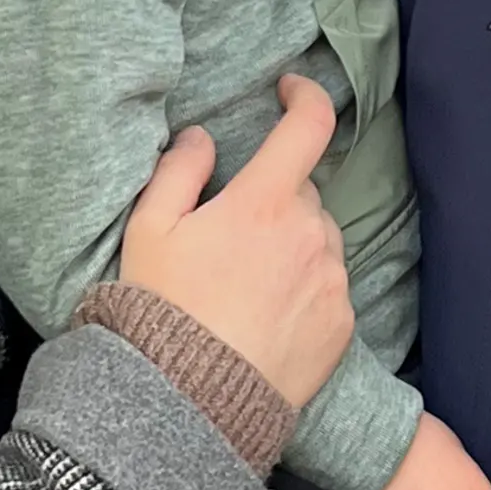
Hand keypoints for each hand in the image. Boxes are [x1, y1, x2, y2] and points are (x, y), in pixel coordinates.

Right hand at [117, 75, 353, 407]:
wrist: (193, 401)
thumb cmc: (164, 308)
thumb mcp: (148, 229)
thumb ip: (178, 170)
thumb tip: (202, 137)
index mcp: (263, 202)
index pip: (308, 126)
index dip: (305, 95)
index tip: (289, 89)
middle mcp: (309, 234)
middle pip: (304, 191)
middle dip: (274, 196)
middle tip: (230, 231)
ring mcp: (331, 281)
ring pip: (319, 237)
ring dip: (292, 241)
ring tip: (244, 281)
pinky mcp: (342, 324)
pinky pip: (330, 284)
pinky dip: (305, 284)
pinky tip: (265, 311)